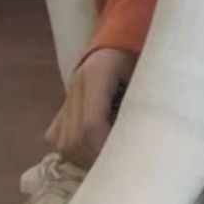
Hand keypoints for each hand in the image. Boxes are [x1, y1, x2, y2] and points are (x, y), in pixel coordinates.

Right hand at [45, 47, 136, 167]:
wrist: (123, 36)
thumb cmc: (144, 55)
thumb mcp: (147, 74)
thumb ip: (143, 102)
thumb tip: (147, 136)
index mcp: (98, 75)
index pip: (91, 124)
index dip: (103, 146)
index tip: (122, 159)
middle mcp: (76, 85)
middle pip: (73, 138)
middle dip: (93, 158)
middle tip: (117, 167)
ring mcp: (67, 94)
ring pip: (61, 140)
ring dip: (82, 157)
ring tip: (106, 161)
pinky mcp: (63, 103)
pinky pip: (56, 135)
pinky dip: (71, 149)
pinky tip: (90, 151)